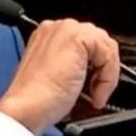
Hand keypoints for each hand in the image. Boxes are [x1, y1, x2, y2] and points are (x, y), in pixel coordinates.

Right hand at [0, 19, 119, 134]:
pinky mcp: (77, 37)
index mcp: (46, 36)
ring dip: (106, 73)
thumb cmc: (36, 100)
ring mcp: (65, 30)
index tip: (92, 88)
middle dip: (102, 68)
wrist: (27, 107)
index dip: (95, 67)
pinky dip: (108, 77)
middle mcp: (54, 28)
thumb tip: (95, 71)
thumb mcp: (58, 76)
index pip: (86, 43)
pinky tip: (95, 93)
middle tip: (95, 92)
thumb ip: (74, 64)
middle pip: (98, 40)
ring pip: (106, 45)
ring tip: (94, 94)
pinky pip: (108, 53)